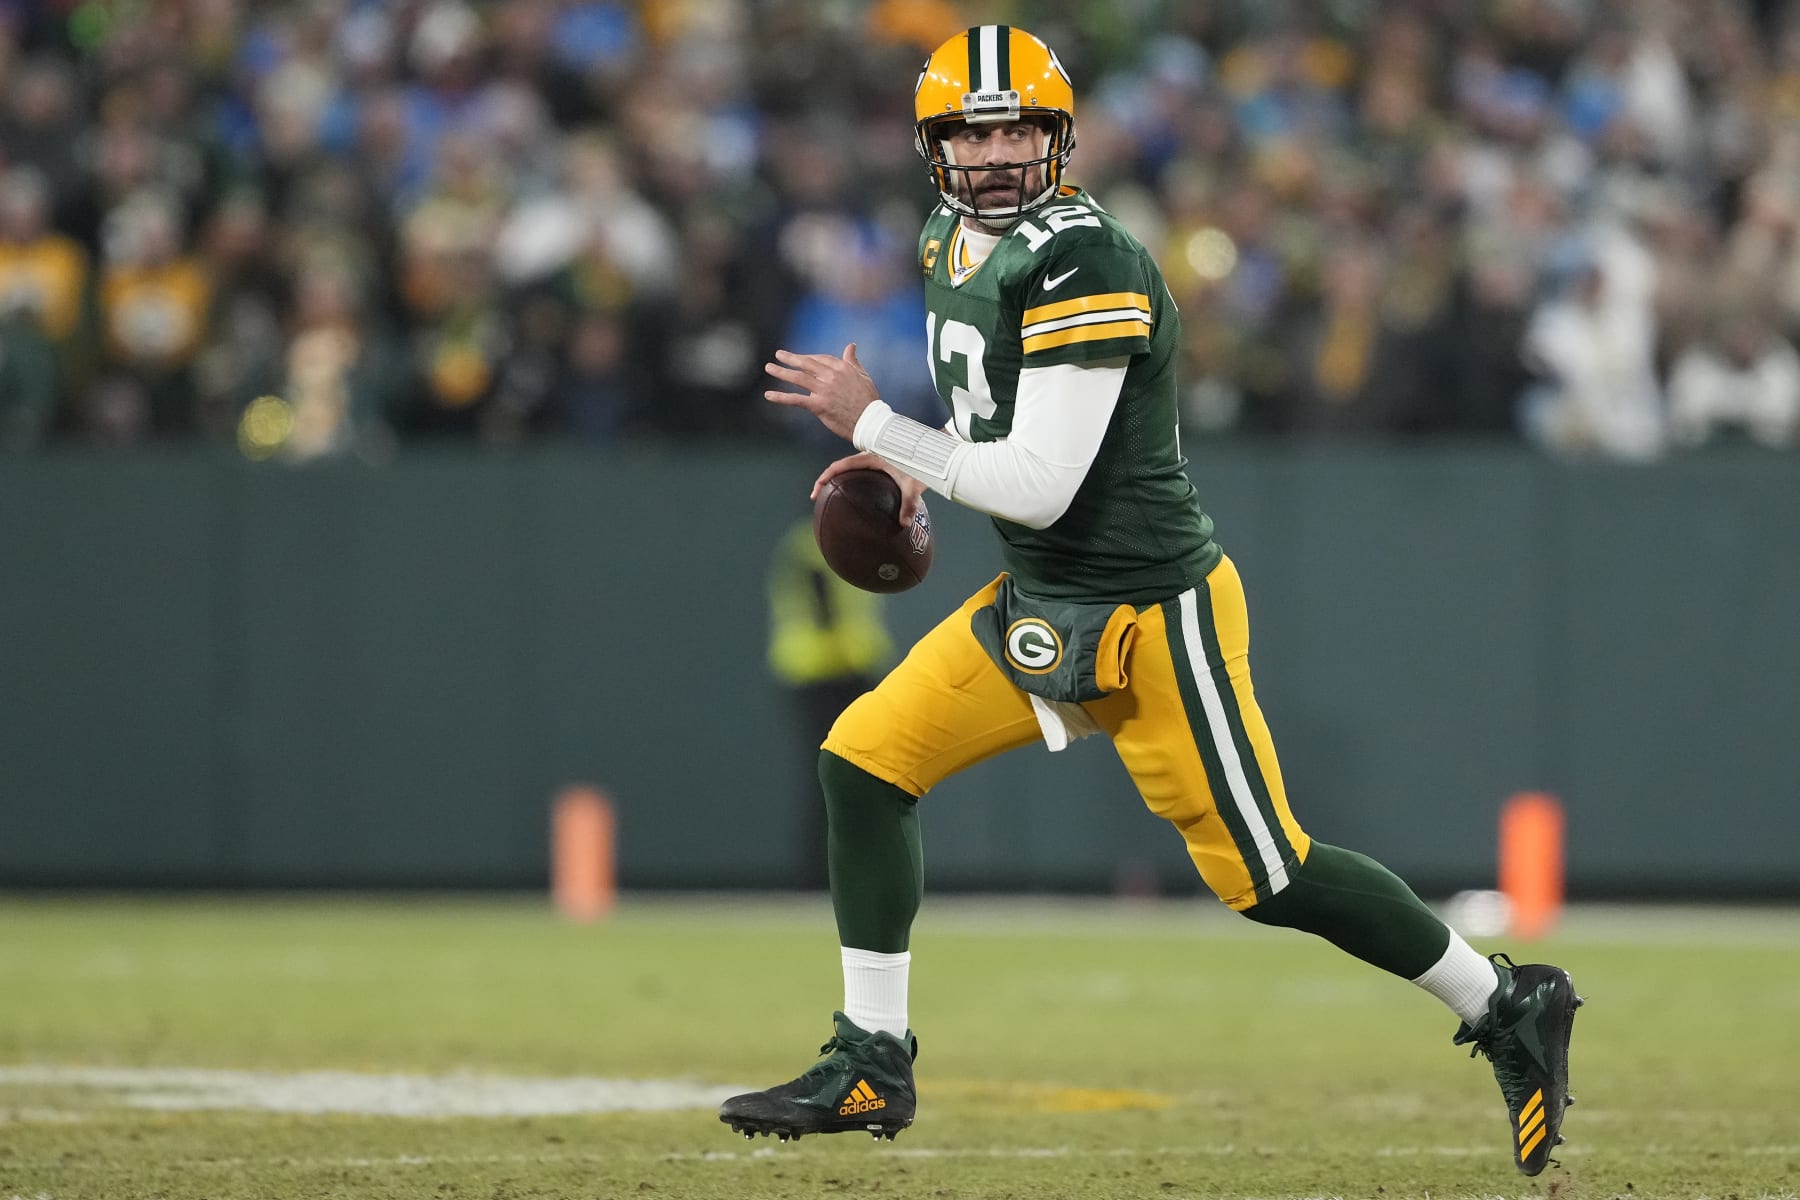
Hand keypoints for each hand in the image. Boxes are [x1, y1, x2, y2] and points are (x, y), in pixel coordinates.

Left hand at [765, 343, 880, 439]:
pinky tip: (768, 395)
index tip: (800, 359)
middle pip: (806, 364)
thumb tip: (851, 345)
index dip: (808, 358)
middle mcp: (831, 376)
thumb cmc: (869, 400)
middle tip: (778, 354)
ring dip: (781, 372)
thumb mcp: (863, 376)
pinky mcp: (819, 405)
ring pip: (798, 378)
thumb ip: (852, 361)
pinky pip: (796, 399)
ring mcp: (824, 390)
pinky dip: (781, 397)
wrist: (871, 422)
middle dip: (790, 358)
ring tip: (769, 368)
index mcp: (842, 368)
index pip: (820, 358)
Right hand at [813, 452, 927, 527]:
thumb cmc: (922, 462)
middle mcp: (869, 456)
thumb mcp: (914, 484)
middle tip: (817, 495)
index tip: (817, 489)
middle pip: (841, 466)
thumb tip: (904, 524)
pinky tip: (855, 493)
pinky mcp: (881, 463)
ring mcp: (874, 458)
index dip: (826, 476)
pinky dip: (852, 479)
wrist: (932, 449)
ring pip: (850, 467)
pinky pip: (861, 470)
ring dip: (838, 478)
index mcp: (871, 457)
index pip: (841, 465)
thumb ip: (909, 504)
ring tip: (830, 494)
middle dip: (827, 479)